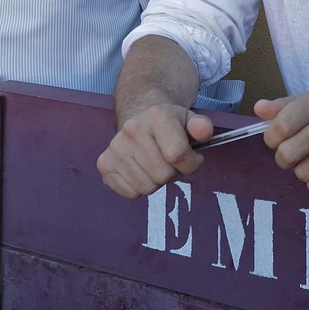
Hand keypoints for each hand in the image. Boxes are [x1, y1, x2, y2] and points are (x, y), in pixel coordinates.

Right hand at [97, 102, 213, 198]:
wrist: (140, 119)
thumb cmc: (169, 125)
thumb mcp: (189, 120)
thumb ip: (201, 126)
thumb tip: (204, 131)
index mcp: (157, 115)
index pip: (178, 155)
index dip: (191, 163)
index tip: (192, 158)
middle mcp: (132, 130)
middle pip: (163, 175)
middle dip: (173, 173)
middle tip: (171, 162)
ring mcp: (115, 147)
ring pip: (147, 187)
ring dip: (156, 182)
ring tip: (156, 165)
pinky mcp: (104, 164)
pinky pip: (130, 193)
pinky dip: (139, 188)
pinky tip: (141, 170)